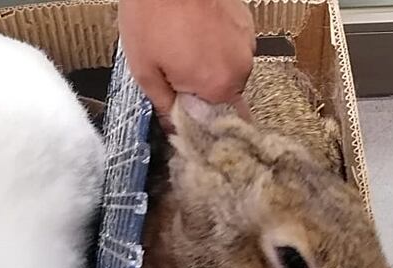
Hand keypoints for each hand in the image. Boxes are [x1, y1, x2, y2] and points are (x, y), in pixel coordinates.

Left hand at [119, 0, 255, 128]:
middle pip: (223, 96)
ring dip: (207, 67)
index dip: (199, 121)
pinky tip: (192, 32)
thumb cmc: (152, 15)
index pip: (220, 123)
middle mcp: (241, 67)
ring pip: (227, 69)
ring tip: (181, 47)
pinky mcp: (245, 20)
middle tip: (174, 75)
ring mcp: (246, 41)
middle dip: (200, 92)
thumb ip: (163, 105)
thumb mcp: (145, 70)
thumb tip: (173, 127)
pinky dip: (214, 45)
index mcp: (220, 86)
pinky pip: (230, 46)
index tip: (183, 115)